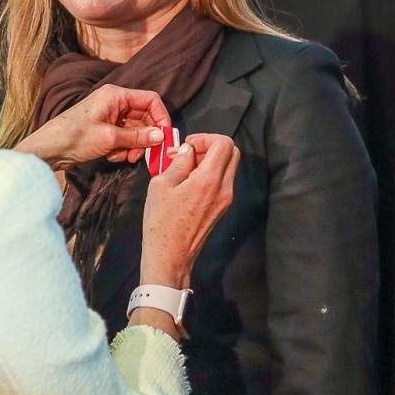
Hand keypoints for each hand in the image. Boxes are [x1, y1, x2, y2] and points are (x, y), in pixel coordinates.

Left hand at [14, 85, 170, 169]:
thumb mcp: (109, 138)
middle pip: (144, 116)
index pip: (150, 100)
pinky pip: (124, 136)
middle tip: (142, 155)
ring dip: (133, 145)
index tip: (164, 137)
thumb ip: (137, 136)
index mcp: (116, 95)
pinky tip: (112, 156)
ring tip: (123, 157)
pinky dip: (123, 147)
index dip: (161, 118)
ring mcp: (109, 115)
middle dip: (145, 137)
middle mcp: (114, 101)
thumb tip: (161, 136)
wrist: (48, 150)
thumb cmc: (74, 137)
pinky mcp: (104, 128)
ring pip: (135, 129)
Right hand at [140, 133, 238, 290]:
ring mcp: (226, 200)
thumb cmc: (161, 222)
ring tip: (184, 169)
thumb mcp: (161, 184)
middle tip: (188, 154)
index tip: (188, 146)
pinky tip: (188, 182)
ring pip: (228, 167)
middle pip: (232, 153)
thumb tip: (188, 150)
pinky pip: (222, 182)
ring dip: (209, 161)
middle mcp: (224, 188)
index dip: (206, 138)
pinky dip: (209, 174)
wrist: (170, 256)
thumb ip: (179, 162)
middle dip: (211, 147)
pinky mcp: (222, 208)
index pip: (224, 143)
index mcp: (209, 180)